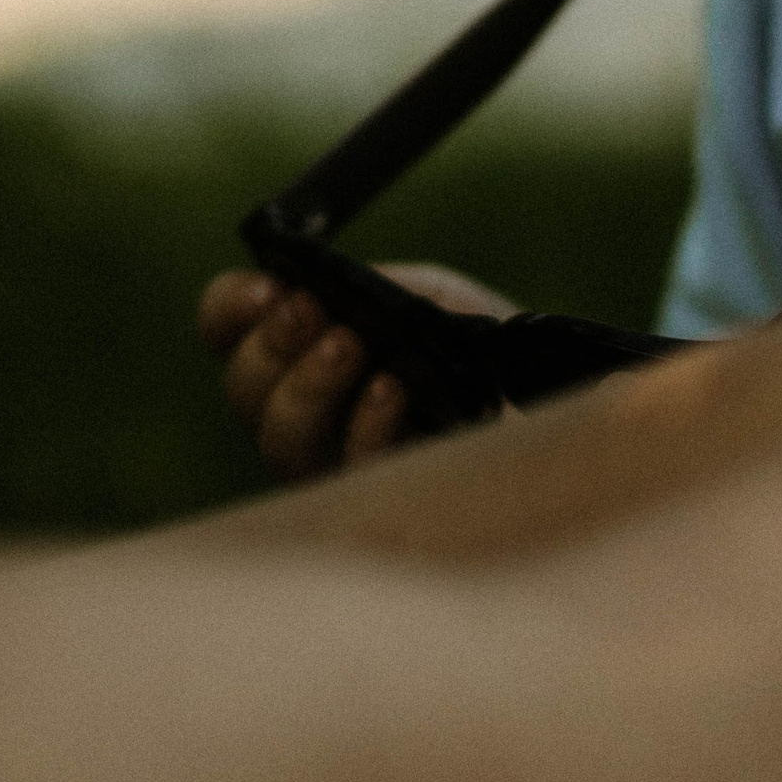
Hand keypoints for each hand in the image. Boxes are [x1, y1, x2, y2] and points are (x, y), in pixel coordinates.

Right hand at [199, 259, 518, 473]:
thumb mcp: (424, 294)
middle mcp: (304, 408)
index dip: (228, 310)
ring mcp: (337, 459)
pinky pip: (350, 471)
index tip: (265, 286)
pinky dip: (364, 425)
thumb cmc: (482, 339)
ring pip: (278, 440)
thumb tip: (313, 290)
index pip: (227, 332)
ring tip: (348, 345)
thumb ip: (366, 287)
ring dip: (303, 386)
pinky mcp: (384, 495)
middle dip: (269, 344)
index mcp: (298, 348)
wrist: (554, 388)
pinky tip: (392, 390)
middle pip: (243, 389)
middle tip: (310, 310)